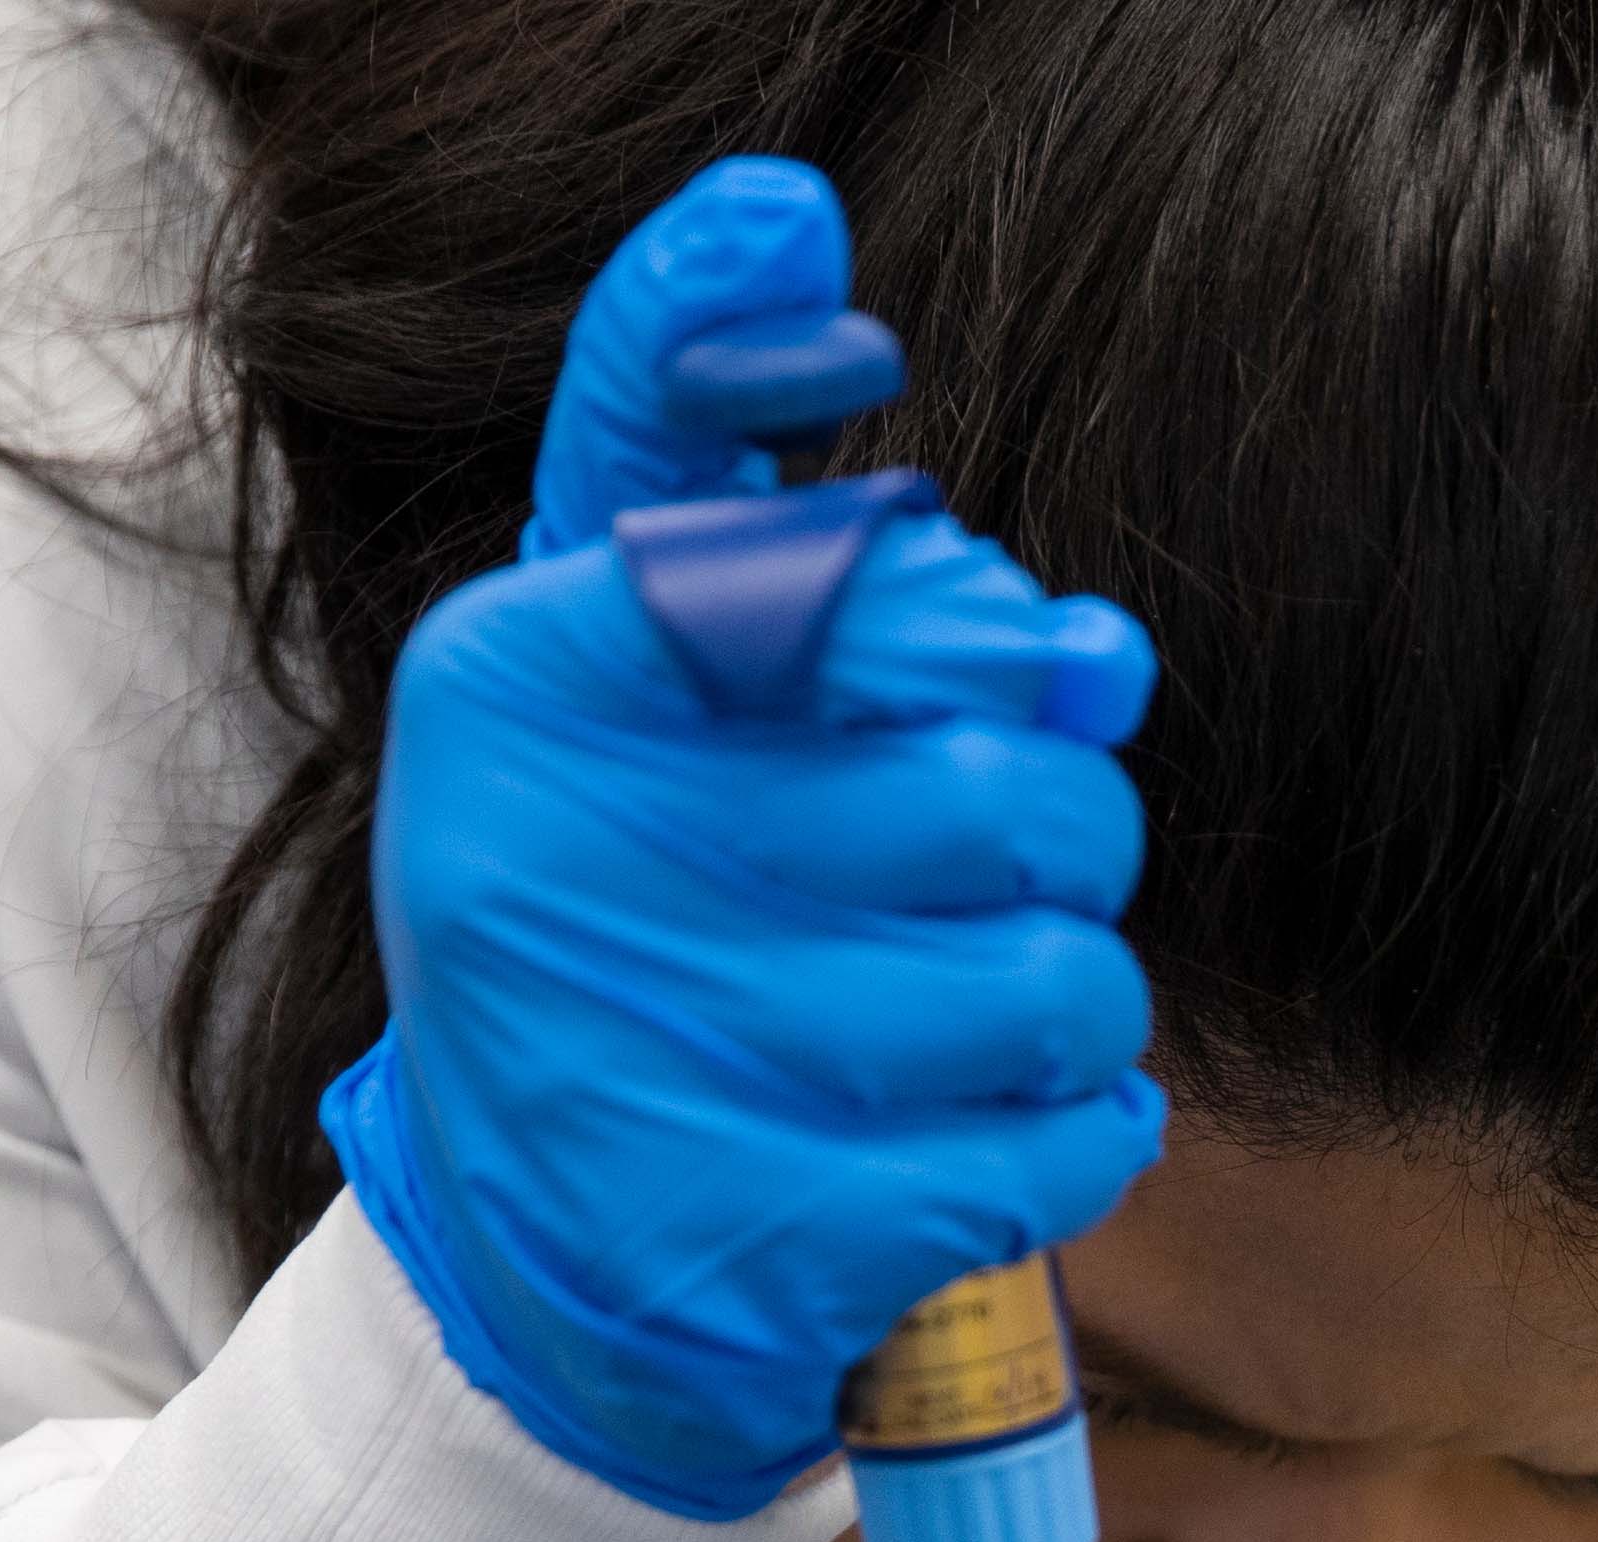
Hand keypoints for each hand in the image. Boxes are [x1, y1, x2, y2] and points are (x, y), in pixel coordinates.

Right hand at [319, 157, 1166, 1519]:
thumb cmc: (620, 906)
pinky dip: (1076, 1132)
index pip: (840, 572)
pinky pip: (1061, 1144)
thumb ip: (710, 453)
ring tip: (999, 1011)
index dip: (969, 630)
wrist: (527, 1257)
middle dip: (1060, 828)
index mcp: (521, 683)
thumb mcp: (605, 655)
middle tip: (1018, 867)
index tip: (987, 674)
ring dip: (1076, 995)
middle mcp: (567, 864)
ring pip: (1055, 977)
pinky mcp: (771, 1242)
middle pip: (992, 787)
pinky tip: (1002, 1126)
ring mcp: (667, 1067)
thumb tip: (789, 228)